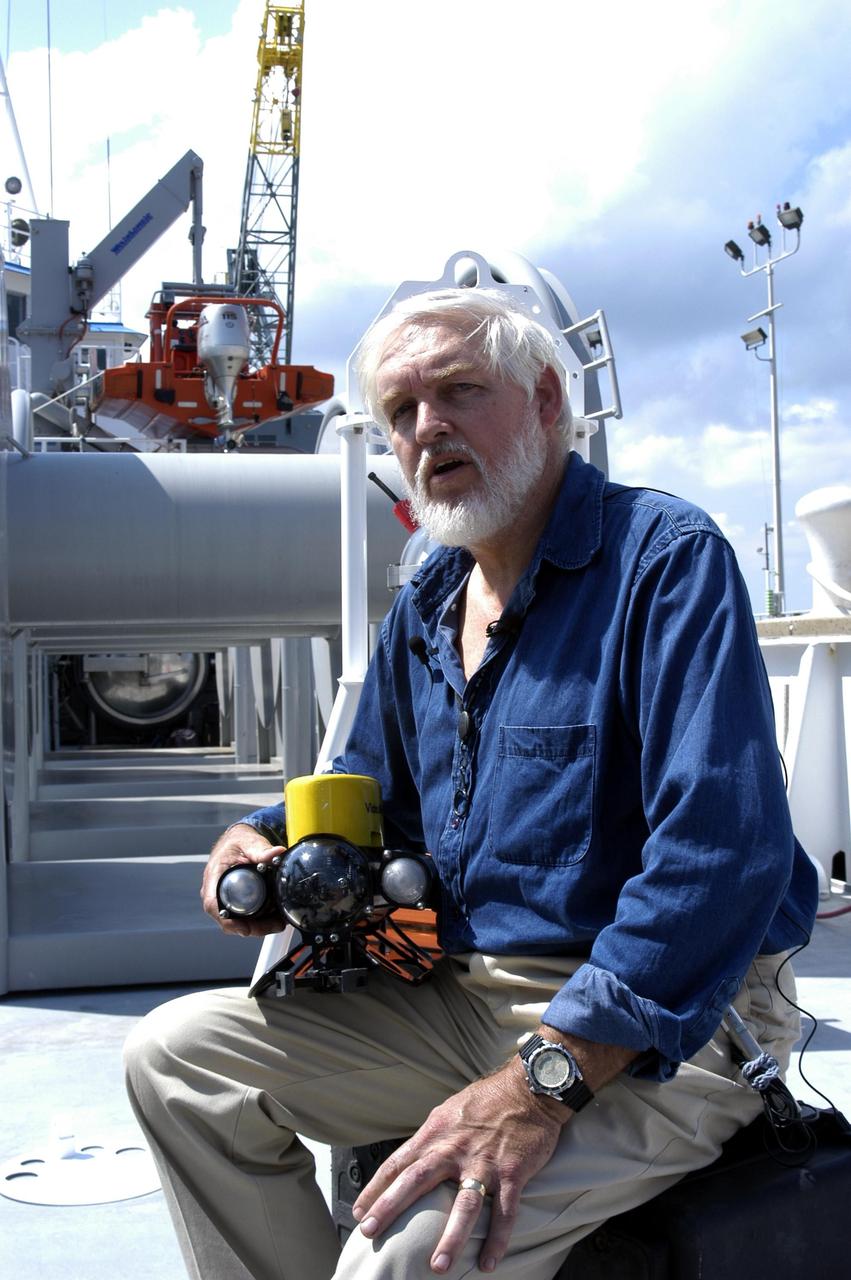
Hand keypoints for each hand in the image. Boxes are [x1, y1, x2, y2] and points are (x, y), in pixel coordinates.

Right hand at [200, 823, 285, 937]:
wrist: (237, 841)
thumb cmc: (237, 842)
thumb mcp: (249, 842)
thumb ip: (261, 849)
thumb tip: (277, 853)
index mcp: (214, 875)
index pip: (213, 903)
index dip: (226, 919)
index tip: (244, 928)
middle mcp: (215, 890)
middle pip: (226, 919)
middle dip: (250, 927)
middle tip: (273, 925)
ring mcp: (223, 898)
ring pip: (235, 922)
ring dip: (257, 927)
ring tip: (278, 923)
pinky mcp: (233, 902)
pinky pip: (242, 917)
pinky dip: (257, 922)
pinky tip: (273, 919)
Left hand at [351, 1058, 567, 1274]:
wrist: (528, 1089)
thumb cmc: (487, 1100)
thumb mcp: (449, 1111)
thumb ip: (431, 1137)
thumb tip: (411, 1159)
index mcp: (436, 1132)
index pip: (398, 1162)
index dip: (376, 1188)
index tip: (359, 1212)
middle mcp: (455, 1148)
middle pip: (417, 1181)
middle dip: (390, 1208)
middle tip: (370, 1234)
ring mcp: (484, 1161)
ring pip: (464, 1204)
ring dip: (451, 1237)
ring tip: (438, 1266)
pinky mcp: (512, 1172)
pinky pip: (504, 1211)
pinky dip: (497, 1240)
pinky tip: (488, 1263)